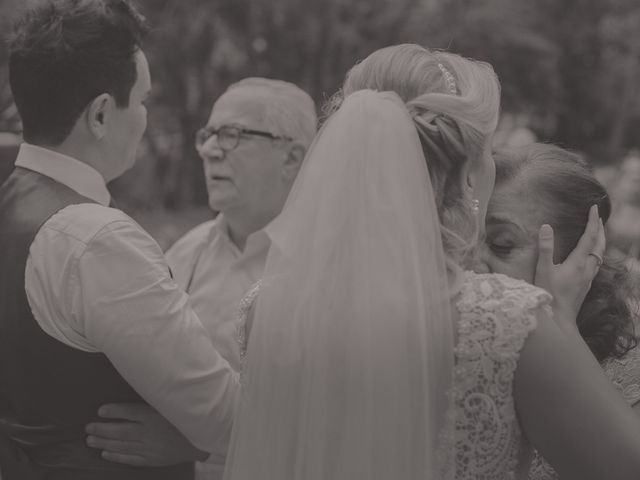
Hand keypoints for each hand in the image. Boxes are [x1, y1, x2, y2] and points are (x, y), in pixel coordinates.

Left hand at [85, 403, 208, 465]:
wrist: (205, 438)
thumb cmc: (190, 415)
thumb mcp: (175, 401)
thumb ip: (160, 394)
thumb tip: (144, 382)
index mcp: (154, 415)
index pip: (128, 412)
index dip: (113, 411)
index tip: (100, 411)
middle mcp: (149, 432)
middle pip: (119, 431)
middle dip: (101, 429)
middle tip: (88, 428)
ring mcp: (149, 447)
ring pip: (121, 445)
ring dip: (104, 443)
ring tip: (90, 440)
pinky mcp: (153, 459)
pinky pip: (130, 458)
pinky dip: (117, 456)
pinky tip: (106, 454)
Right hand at [534, 204, 605, 329]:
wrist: (559, 319)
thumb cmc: (548, 295)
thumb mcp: (543, 270)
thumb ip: (545, 248)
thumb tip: (546, 226)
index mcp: (577, 262)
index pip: (589, 237)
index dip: (592, 221)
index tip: (593, 208)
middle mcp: (587, 269)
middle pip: (599, 245)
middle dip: (600, 230)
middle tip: (597, 217)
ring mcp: (588, 279)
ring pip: (600, 256)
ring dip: (600, 242)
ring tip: (597, 234)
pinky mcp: (585, 286)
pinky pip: (596, 265)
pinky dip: (595, 254)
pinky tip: (590, 258)